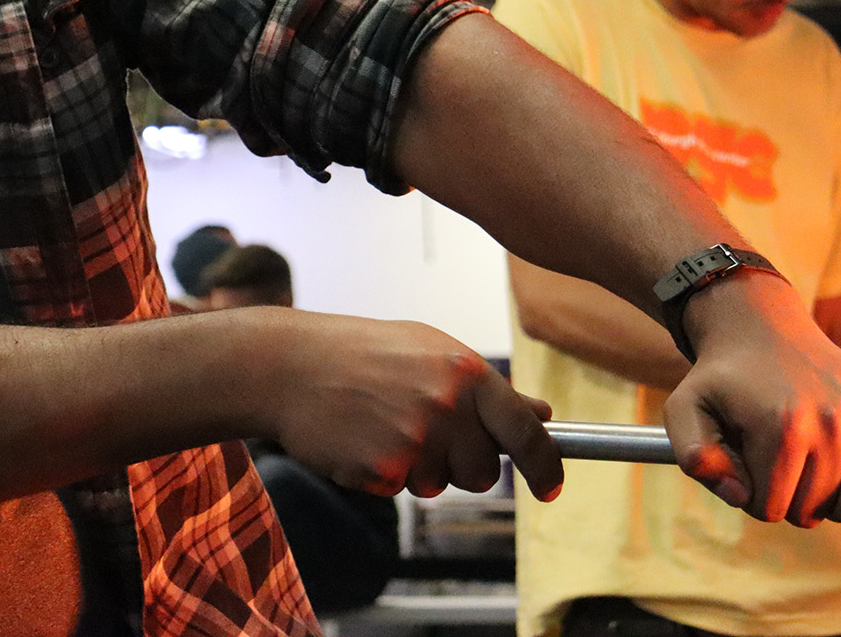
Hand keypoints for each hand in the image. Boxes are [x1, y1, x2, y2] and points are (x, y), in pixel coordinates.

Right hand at [261, 311, 563, 500]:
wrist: (289, 365)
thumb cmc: (361, 351)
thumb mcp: (430, 350)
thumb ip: (486, 387)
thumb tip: (541, 412)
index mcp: (465, 370)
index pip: (525, 430)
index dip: (545, 465)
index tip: (551, 486)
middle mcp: (446, 405)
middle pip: (483, 471)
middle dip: (462, 465)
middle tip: (425, 434)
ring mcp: (415, 439)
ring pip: (440, 484)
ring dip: (420, 469)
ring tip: (384, 426)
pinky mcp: (382, 468)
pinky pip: (400, 490)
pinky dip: (384, 473)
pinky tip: (361, 437)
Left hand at [662, 275, 840, 525]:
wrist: (761, 328)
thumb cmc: (723, 378)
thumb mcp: (685, 408)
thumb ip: (694, 457)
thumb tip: (742, 496)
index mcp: (782, 428)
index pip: (771, 509)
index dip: (752, 497)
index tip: (747, 468)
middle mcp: (832, 423)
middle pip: (816, 511)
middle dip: (791, 498)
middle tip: (778, 464)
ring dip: (835, 501)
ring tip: (814, 471)